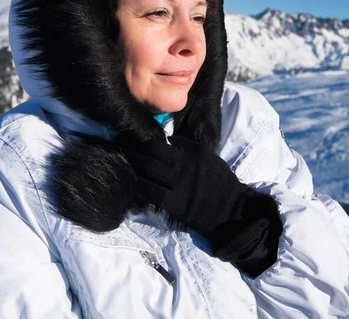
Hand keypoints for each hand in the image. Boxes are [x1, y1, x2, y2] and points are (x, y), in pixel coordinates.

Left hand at [121, 135, 282, 276]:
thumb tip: (169, 140)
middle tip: (117, 148)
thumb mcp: (207, 156)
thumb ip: (189, 147)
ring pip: (148, 173)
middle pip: (149, 156)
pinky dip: (141, 188)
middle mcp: (181, 166)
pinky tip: (132, 185)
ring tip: (119, 164)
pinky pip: (153, 193)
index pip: (160, 144)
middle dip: (132, 152)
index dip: (143, 142)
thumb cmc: (220, 181)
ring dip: (132, 168)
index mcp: (190, 153)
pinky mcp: (175, 204)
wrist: (231, 208)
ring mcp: (177, 185)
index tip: (132, 140)